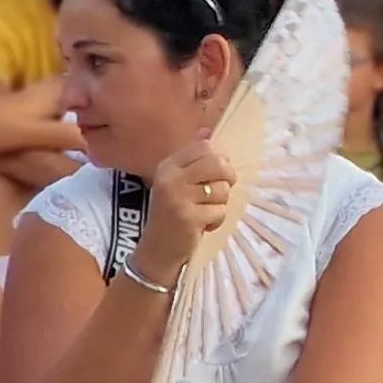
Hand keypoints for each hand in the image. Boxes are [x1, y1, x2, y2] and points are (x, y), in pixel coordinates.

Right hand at [131, 141, 238, 278]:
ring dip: (219, 204)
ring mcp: (178, 198)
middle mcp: (170, 178)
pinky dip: (216, 220)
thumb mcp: (177, 182)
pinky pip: (220, 211)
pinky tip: (202, 226)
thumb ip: (192, 157)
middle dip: (226, 179)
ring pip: (222, 189)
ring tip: (204, 212)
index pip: (204, 147)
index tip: (213, 175)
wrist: (156, 251)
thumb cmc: (171, 213)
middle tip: (216, 193)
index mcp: (168, 166)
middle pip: (218, 164)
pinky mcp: (188, 217)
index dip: (217, 160)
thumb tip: (208, 130)